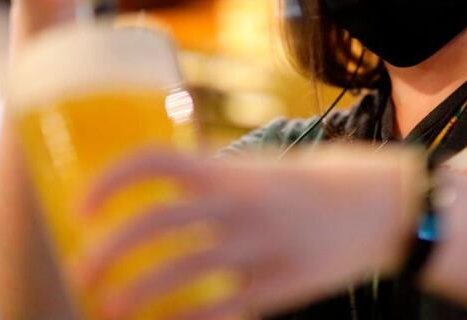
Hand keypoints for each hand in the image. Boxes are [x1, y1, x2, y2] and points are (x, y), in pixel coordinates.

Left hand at [73, 146, 424, 319]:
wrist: (385, 209)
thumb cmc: (317, 184)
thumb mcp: (263, 169)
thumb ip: (215, 179)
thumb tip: (161, 194)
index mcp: (230, 170)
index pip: (153, 161)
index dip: (109, 182)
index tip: (81, 206)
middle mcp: (237, 206)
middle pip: (150, 226)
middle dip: (104, 253)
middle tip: (82, 272)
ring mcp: (256, 249)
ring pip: (174, 278)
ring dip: (131, 296)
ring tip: (108, 307)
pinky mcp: (275, 289)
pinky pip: (214, 311)